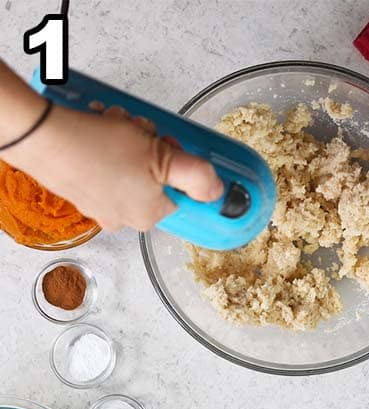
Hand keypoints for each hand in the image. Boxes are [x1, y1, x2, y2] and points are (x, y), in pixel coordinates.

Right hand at [4, 104, 223, 231]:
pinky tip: (97, 124)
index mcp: (148, 216)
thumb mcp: (163, 158)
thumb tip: (217, 192)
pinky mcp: (76, 185)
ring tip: (114, 122)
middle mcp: (123, 217)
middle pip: (155, 175)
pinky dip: (103, 139)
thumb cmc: (100, 148)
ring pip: (129, 163)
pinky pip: (102, 161)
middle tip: (140, 129)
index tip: (169, 145)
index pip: (180, 192)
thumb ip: (197, 177)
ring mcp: (97, 202)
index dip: (178, 163)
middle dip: (151, 146)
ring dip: (128, 137)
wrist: (40, 135)